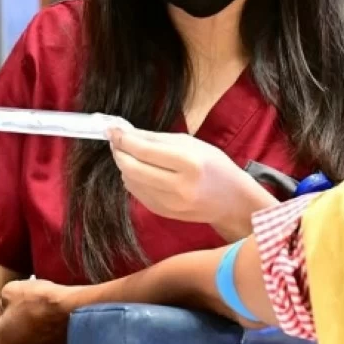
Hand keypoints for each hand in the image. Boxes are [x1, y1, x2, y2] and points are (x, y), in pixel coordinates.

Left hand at [0, 279, 81, 343]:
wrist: (73, 309)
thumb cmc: (38, 301)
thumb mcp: (10, 290)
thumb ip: (1, 301)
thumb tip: (6, 306)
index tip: (4, 306)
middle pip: (4, 342)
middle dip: (9, 326)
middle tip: (20, 309)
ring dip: (27, 331)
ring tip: (37, 313)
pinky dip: (43, 335)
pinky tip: (49, 320)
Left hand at [108, 129, 275, 238]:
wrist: (232, 201)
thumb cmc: (216, 166)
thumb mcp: (192, 144)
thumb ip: (158, 139)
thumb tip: (127, 133)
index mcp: (189, 163)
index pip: (145, 151)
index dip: (124, 139)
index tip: (111, 130)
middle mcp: (178, 186)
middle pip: (133, 168)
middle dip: (119, 152)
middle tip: (115, 141)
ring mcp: (170, 204)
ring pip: (131, 181)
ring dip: (125, 165)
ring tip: (130, 154)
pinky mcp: (163, 213)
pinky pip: (137, 193)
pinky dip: (133, 179)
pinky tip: (140, 171)